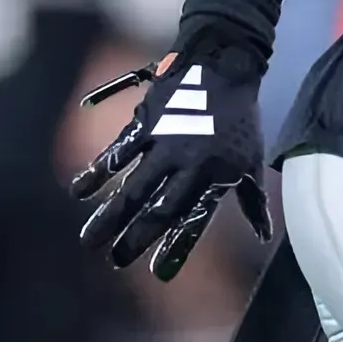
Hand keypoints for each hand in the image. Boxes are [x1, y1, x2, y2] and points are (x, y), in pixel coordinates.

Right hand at [72, 40, 271, 280]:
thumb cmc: (240, 119)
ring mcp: (164, 143)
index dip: (176, 247)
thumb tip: (264, 236)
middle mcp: (188, 163)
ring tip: (89, 241)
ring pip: (133, 186)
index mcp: (215, 175)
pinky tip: (79, 192)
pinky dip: (96, 172)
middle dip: (136, 238)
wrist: (224, 66)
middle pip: (158, 208)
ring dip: (109, 215)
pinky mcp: (145, 124)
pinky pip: (117, 152)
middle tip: (115, 262)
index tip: (158, 275)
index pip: (193, 219)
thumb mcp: (251, 161)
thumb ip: (252, 201)